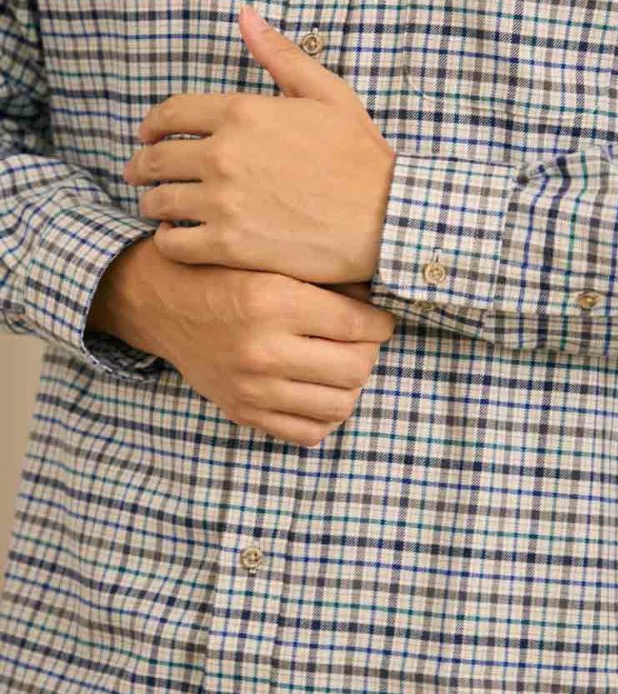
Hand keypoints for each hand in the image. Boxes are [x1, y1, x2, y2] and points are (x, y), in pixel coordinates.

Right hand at [87, 236, 395, 447]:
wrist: (162, 303)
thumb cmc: (224, 272)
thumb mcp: (272, 260)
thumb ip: (324, 281)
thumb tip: (375, 303)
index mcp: (274, 302)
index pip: (359, 325)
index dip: (380, 323)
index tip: (379, 320)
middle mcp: (263, 349)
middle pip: (356, 368)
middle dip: (369, 353)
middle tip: (362, 341)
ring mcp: (252, 388)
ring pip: (339, 404)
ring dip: (351, 385)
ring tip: (342, 364)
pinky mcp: (242, 411)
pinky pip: (307, 432)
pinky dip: (324, 415)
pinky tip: (320, 390)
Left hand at [123, 4, 396, 283]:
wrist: (388, 219)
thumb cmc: (361, 157)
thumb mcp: (328, 94)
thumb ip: (280, 56)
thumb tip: (245, 16)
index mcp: (244, 112)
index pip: (170, 114)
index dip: (151, 126)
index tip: (148, 137)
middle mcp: (225, 154)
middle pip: (157, 159)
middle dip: (142, 165)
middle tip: (139, 174)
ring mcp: (224, 202)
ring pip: (159, 202)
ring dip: (152, 204)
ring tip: (158, 208)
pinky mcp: (230, 246)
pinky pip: (174, 244)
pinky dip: (167, 241)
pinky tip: (177, 238)